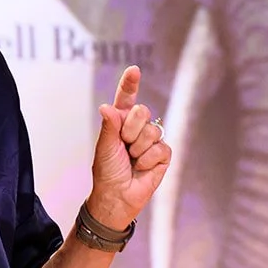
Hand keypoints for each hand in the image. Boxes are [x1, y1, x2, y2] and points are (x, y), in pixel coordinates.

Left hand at [84, 66, 170, 232]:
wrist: (117, 197)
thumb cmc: (107, 173)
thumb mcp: (104, 148)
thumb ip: (109, 126)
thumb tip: (107, 107)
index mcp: (120, 122)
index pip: (127, 99)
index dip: (130, 84)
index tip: (134, 70)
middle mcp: (137, 129)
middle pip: (143, 111)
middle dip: (131, 129)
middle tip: (124, 146)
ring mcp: (152, 141)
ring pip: (152, 131)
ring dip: (139, 149)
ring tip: (132, 161)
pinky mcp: (163, 156)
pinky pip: (161, 148)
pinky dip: (149, 160)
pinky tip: (142, 169)